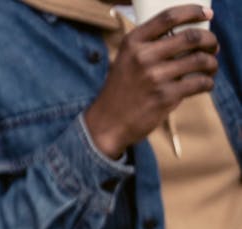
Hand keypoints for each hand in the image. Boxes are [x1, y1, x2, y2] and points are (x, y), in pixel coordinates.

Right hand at [85, 4, 217, 157]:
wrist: (108, 124)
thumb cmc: (120, 92)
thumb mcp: (126, 60)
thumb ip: (148, 47)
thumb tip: (185, 38)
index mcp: (133, 42)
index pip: (169, 17)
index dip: (193, 12)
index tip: (207, 14)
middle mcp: (144, 57)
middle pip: (189, 37)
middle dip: (209, 40)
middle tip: (213, 46)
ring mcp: (155, 77)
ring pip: (198, 61)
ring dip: (211, 63)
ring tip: (212, 66)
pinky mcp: (165, 97)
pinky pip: (197, 84)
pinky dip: (207, 83)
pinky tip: (206, 84)